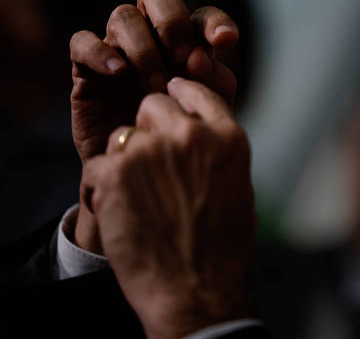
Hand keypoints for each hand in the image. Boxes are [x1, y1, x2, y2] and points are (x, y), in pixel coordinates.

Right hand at [70, 0, 238, 162]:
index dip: (214, 21)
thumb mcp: (209, 114)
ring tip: (157, 87)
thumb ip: (214, 84)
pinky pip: (82, 41)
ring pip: (123, 16)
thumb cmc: (183, 140)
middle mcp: (152, 36)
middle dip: (172, 18)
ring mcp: (118, 48)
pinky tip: (119, 72)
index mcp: (189, 43)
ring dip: (144, 48)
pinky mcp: (86, 69)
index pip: (202, 15)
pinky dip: (100, 52)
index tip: (224, 41)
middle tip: (182, 56)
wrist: (145, 174)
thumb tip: (200, 57)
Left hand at [82, 77, 255, 338]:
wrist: (196, 289)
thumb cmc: (222, 247)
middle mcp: (191, 135)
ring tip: (138, 197)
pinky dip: (103, 187)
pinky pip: (98, 165)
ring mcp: (151, 151)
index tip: (169, 98)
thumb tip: (200, 132)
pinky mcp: (115, 173)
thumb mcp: (239, 185)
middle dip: (149, 127)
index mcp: (227, 137)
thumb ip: (218, 150)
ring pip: (122, 135)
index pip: (195, 92)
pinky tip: (119, 210)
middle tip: (150, 164)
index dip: (178, 95)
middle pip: (153, 104)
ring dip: (125, 159)